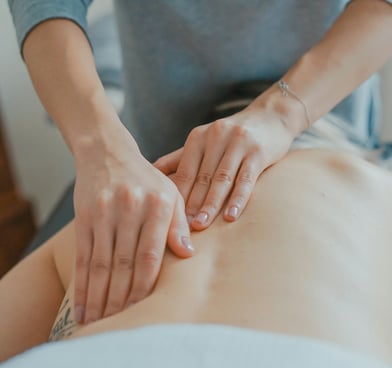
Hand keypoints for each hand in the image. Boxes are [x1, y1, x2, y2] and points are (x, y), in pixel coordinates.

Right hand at [73, 124, 193, 323]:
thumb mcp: (171, 193)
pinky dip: (82, 282)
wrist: (108, 152)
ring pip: (101, 263)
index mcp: (158, 204)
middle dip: (121, 298)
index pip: (151, 255)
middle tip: (118, 323)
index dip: (145, 286)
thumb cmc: (146, 178)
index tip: (143, 309)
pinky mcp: (84, 215)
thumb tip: (188, 255)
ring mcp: (105, 211)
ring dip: (100, 296)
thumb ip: (179, 224)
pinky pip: (83, 254)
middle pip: (125, 263)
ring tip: (98, 320)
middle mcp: (131, 208)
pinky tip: (82, 302)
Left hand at [154, 97, 298, 229]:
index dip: (177, 196)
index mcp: (198, 137)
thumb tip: (151, 172)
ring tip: (201, 225)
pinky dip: (238, 198)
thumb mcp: (204, 141)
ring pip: (222, 179)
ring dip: (211, 204)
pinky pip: (246, 178)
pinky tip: (231, 216)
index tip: (169, 218)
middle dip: (191, 204)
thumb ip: (180, 157)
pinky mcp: (258, 151)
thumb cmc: (232, 136)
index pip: (184, 171)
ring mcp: (238, 143)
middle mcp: (216, 137)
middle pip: (201, 177)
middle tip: (182, 228)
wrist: (270, 116)